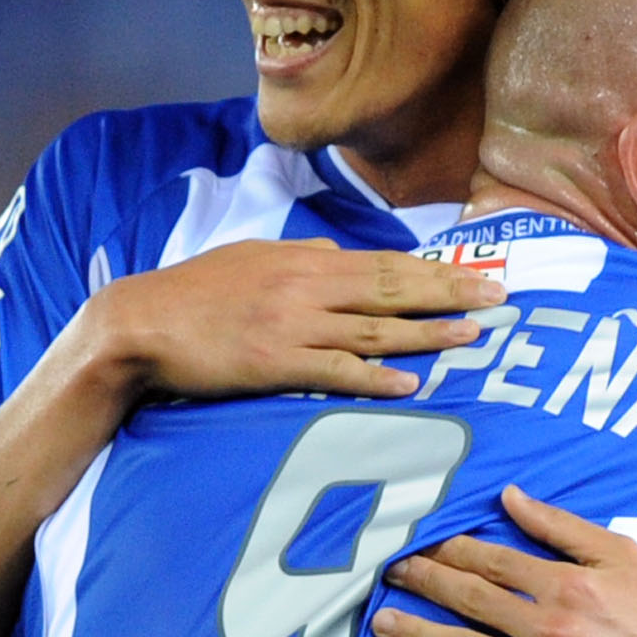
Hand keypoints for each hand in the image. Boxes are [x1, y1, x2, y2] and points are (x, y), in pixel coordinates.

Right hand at [89, 238, 501, 402]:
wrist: (138, 322)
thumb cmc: (194, 292)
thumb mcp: (252, 258)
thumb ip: (302, 255)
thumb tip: (342, 253)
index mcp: (304, 259)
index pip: (385, 262)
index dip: (436, 271)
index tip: (478, 274)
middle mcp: (306, 286)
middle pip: (391, 289)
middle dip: (450, 294)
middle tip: (499, 298)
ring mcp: (292, 326)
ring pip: (374, 329)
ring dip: (427, 334)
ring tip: (472, 337)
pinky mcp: (274, 365)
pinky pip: (334, 370)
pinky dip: (375, 376)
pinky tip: (410, 383)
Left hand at [369, 487, 636, 636]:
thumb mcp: (622, 555)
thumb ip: (562, 526)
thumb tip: (510, 496)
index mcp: (563, 584)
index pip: (490, 560)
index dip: (448, 547)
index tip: (416, 537)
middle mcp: (545, 627)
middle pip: (468, 598)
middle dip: (422, 581)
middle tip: (385, 570)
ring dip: (416, 636)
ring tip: (380, 622)